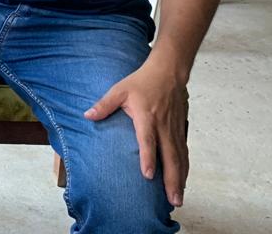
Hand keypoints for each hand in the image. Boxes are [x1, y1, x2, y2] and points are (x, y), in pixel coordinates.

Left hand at [85, 59, 188, 206]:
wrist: (168, 72)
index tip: (148, 175)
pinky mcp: (181, 130)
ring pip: (180, 158)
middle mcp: (163, 126)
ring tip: (178, 198)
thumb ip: (104, 104)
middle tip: (172, 200)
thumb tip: (87, 115)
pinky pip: (184, 152)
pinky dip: (185, 168)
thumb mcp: (119, 90)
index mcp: (147, 117)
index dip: (148, 157)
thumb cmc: (142, 81)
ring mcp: (174, 129)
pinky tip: (183, 181)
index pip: (148, 140)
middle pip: (170, 156)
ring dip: (180, 179)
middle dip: (171, 179)